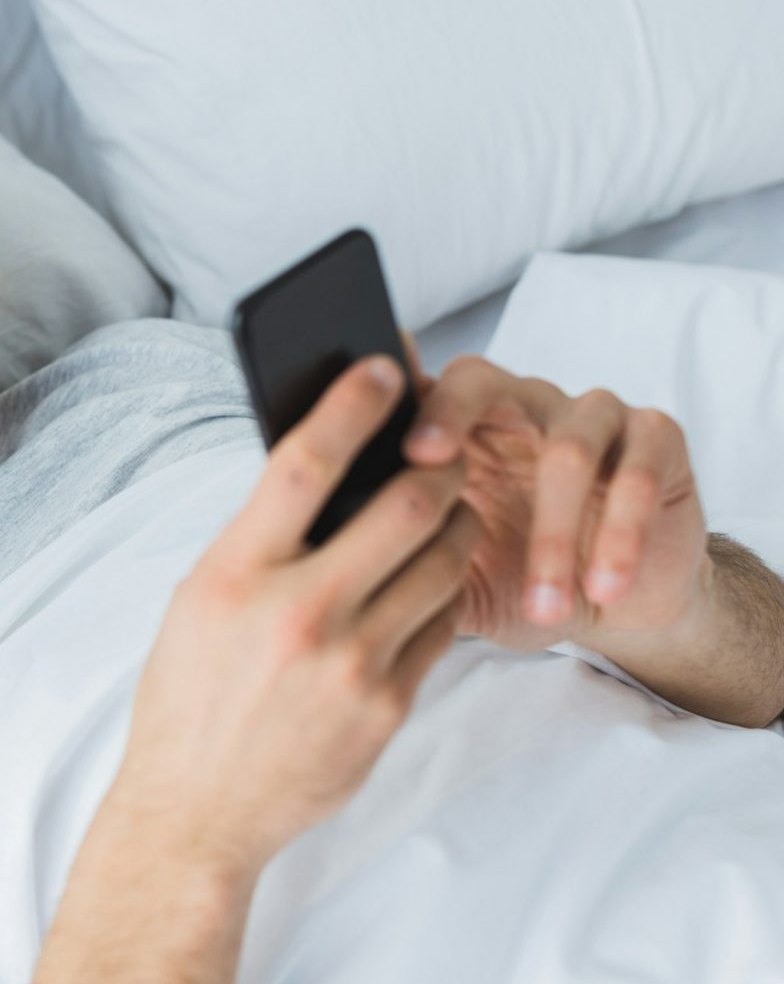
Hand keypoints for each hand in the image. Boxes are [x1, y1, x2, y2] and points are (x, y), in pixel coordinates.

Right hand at [109, 353, 481, 878]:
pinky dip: (439, 594)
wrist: (197, 810)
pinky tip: (425, 588)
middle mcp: (295, 612)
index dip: (352, 404)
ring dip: (455, 524)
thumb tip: (326, 475)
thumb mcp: (199, 602)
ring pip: (441, 560)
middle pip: (404, 503)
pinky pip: (440, 625)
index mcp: (232, 574)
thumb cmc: (189, 694)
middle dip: (438, 464)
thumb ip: (260, 542)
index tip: (387, 366)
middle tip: (447, 450)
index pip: (302, 463)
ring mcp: (350, 662)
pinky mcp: (387, 705)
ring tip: (449, 513)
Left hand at [395, 330, 709, 651]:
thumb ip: (399, 561)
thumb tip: (327, 568)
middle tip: (425, 461)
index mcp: (458, 430)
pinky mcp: (655, 439)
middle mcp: (517, 405)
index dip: (390, 402)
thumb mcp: (449, 580)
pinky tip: (603, 587)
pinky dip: (620, 536)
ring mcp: (589, 414)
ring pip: (567, 448)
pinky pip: (638, 469)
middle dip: (449, 414)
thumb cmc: (515, 583)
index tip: (367, 436)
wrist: (615, 605)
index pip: (415, 390)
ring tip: (544, 605)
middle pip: (478, 379)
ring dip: (554, 536)